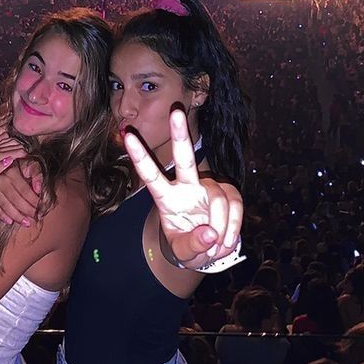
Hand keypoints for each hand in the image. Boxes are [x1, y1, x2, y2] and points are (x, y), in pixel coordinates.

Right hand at [0, 160, 42, 226]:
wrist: (3, 163)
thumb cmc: (20, 165)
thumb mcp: (30, 164)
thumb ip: (37, 174)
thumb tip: (38, 189)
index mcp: (11, 172)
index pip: (24, 190)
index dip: (33, 200)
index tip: (41, 208)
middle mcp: (0, 180)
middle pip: (15, 199)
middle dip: (27, 210)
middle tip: (36, 217)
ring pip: (5, 205)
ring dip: (16, 216)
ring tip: (27, 223)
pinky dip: (2, 216)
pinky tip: (10, 221)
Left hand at [124, 108, 241, 270]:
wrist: (206, 250)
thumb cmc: (186, 245)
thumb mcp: (182, 253)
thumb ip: (192, 245)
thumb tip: (210, 233)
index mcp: (166, 198)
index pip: (150, 174)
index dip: (140, 156)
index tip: (128, 135)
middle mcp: (185, 186)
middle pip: (184, 158)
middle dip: (180, 134)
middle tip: (176, 110)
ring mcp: (207, 187)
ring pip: (218, 197)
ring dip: (221, 226)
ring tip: (216, 247)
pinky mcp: (227, 191)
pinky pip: (235, 203)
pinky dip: (234, 226)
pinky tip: (226, 241)